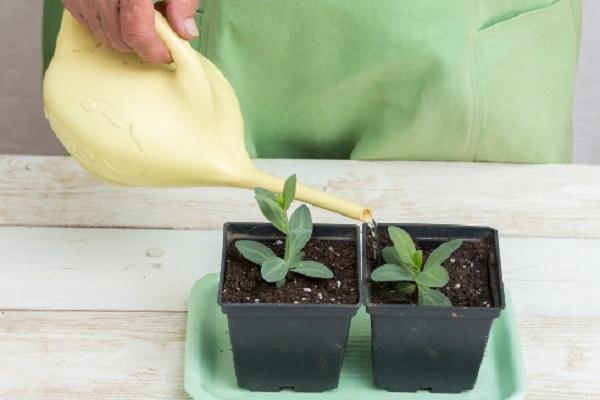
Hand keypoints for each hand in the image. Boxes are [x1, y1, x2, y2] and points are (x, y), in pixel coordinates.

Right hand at [61, 0, 199, 62]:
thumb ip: (182, 2)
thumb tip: (185, 31)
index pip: (137, 33)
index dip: (154, 50)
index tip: (167, 53)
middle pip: (119, 38)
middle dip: (141, 43)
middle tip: (157, 29)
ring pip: (102, 33)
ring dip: (123, 35)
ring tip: (139, 14)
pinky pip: (86, 21)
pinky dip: (105, 24)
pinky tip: (119, 10)